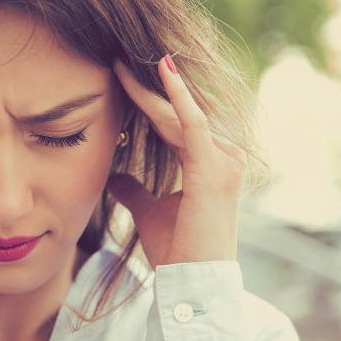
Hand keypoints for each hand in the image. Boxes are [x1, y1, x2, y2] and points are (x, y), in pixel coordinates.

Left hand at [107, 54, 246, 266]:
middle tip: (116, 58)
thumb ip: (135, 190)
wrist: (193, 282)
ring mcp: (224, 160)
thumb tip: (115, 175)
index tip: (119, 76)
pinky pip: (194, 123)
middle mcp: (223, 156)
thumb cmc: (177, 252)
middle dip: (147, 87)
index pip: (174, 123)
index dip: (147, 100)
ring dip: (153, 88)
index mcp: (210, 164)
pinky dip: (178, 97)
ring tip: (124, 62)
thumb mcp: (150, 212)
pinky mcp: (214, 167)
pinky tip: (162, 71)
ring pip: (181, 114)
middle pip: (177, 114)